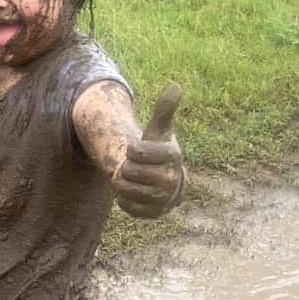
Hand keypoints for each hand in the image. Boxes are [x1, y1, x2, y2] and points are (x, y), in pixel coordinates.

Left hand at [112, 82, 184, 218]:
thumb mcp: (159, 130)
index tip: (138, 150)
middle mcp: (173, 179)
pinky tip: (133, 193)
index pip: (136, 151)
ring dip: (123, 183)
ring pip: (126, 189)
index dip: (132, 150)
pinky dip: (125, 199)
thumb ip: (164, 110)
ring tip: (134, 178)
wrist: (163, 178)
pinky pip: (128, 206)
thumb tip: (175, 86)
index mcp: (173, 156)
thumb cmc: (157, 151)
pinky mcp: (155, 213)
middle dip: (127, 167)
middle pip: (129, 171)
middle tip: (136, 166)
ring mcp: (165, 198)